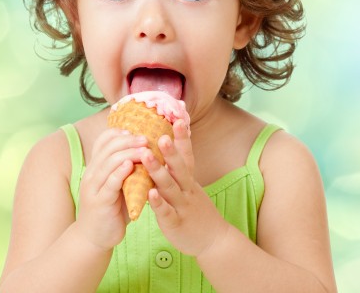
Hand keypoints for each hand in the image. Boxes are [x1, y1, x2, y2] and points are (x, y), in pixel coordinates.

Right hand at [76, 128, 148, 250]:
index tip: (136, 130)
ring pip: (109, 162)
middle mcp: (92, 172)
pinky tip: (131, 165)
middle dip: (129, 140)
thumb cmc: (112, 208)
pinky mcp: (99, 201)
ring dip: (128, 153)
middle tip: (147, 138)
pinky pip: (110, 182)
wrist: (95, 238)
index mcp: (96, 166)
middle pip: (108, 148)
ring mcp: (94, 186)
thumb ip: (127, 169)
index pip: (103, 140)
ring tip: (145, 149)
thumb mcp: (117, 184)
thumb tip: (149, 152)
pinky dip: (120, 172)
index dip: (119, 132)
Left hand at [142, 120, 228, 256]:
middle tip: (161, 135)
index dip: (183, 138)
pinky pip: (166, 212)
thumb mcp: (189, 185)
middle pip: (179, 167)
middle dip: (170, 150)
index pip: (187, 154)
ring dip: (158, 170)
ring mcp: (182, 205)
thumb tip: (167, 142)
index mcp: (189, 179)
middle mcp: (187, 189)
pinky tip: (149, 193)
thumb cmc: (195, 208)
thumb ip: (178, 167)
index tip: (179, 119)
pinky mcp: (176, 223)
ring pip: (170, 186)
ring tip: (146, 156)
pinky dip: (158, 203)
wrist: (213, 240)